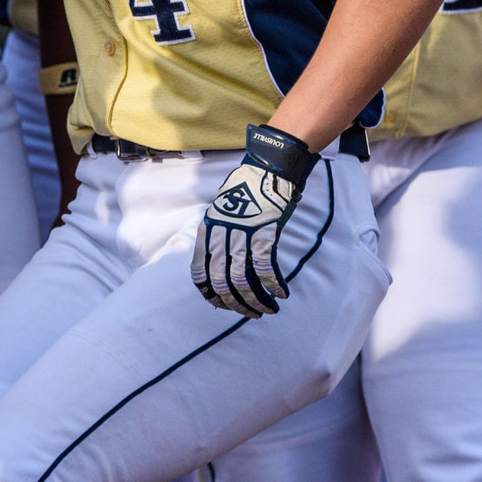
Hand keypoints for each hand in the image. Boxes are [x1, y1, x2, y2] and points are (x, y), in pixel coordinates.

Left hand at [193, 125, 317, 316]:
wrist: (268, 167)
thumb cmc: (247, 191)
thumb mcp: (223, 212)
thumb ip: (220, 238)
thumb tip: (226, 271)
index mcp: (207, 230)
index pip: (199, 273)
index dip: (210, 295)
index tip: (224, 306)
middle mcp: (220, 233)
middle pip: (221, 280)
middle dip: (236, 303)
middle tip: (252, 314)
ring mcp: (241, 232)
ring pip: (242, 278)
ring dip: (256, 299)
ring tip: (269, 310)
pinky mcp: (263, 230)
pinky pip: (265, 266)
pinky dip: (273, 284)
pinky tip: (282, 293)